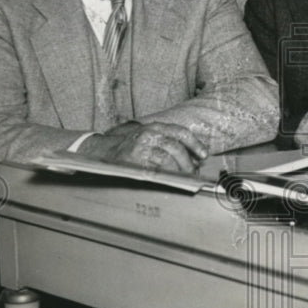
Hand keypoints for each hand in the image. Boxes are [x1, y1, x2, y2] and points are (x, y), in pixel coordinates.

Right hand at [78, 121, 208, 173]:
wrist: (104, 150)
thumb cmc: (132, 145)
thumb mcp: (151, 137)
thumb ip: (170, 143)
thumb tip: (194, 159)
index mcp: (155, 127)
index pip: (181, 133)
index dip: (195, 144)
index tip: (203, 156)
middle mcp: (149, 134)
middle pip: (176, 148)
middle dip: (188, 163)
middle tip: (193, 173)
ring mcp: (141, 147)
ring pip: (167, 160)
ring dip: (179, 171)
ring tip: (183, 178)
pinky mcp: (134, 160)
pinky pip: (155, 170)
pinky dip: (165, 176)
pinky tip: (169, 180)